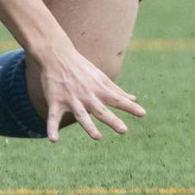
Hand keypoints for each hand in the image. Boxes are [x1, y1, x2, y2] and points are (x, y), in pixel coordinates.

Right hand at [32, 47, 146, 142]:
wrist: (56, 54)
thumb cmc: (81, 67)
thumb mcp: (100, 76)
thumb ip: (116, 90)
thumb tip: (133, 99)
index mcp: (98, 89)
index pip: (116, 99)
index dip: (129, 107)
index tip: (142, 114)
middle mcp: (86, 95)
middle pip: (100, 110)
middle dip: (112, 120)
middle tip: (124, 130)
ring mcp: (70, 98)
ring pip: (81, 114)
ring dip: (89, 126)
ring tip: (97, 137)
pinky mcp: (54, 101)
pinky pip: (53, 117)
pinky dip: (52, 128)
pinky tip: (53, 140)